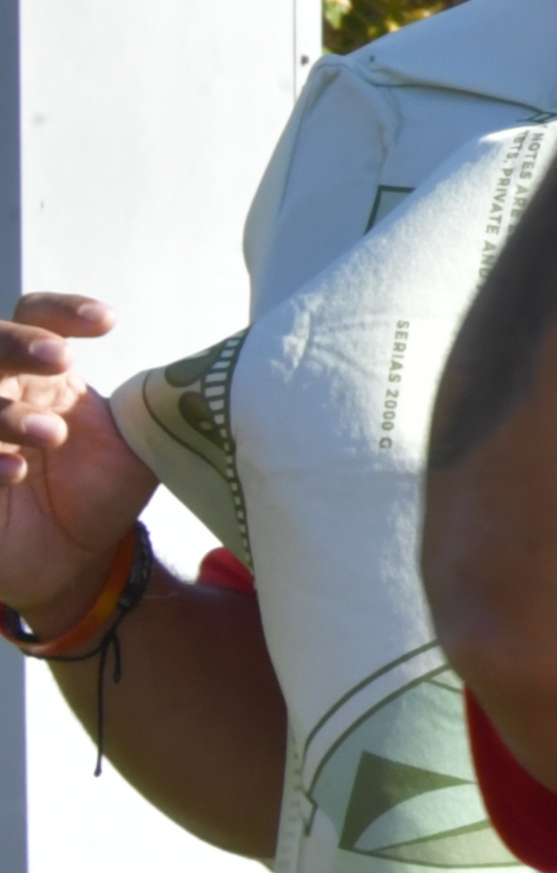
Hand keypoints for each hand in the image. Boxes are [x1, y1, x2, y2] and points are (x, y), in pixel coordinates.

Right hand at [0, 297, 153, 625]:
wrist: (75, 561)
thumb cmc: (103, 491)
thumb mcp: (137, 443)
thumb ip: (161, 404)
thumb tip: (219, 367)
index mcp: (44, 378)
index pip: (38, 317)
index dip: (64, 311)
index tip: (107, 322)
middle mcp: (2, 397)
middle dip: (18, 343)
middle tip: (59, 357)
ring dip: (7, 412)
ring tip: (52, 433)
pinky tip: (13, 473)